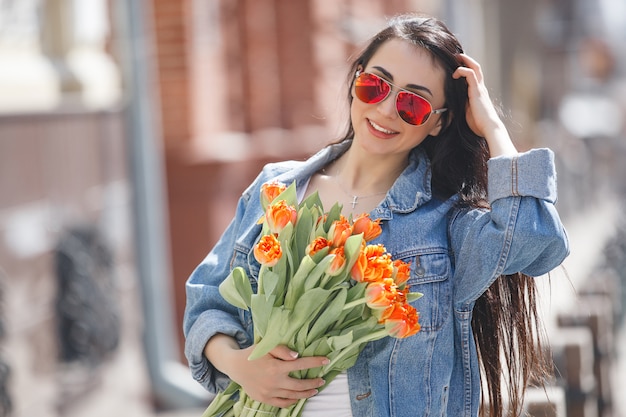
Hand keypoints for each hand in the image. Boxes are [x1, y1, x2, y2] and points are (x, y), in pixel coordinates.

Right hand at [206, 336, 327, 407]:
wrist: (236, 367)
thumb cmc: (254, 354)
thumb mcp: (267, 347)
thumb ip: (283, 350)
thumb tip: (297, 356)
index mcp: (276, 367)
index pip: (301, 364)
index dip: (315, 362)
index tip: (326, 361)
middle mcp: (275, 381)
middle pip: (300, 385)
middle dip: (313, 383)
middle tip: (321, 380)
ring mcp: (270, 392)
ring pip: (293, 396)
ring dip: (306, 393)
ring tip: (315, 390)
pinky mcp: (265, 399)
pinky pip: (282, 403)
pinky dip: (292, 401)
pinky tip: (298, 398)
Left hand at [452, 53, 516, 155]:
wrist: (488, 127)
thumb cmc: (478, 124)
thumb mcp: (466, 113)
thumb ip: (461, 106)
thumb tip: (449, 106)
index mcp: (478, 93)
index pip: (473, 76)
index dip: (466, 69)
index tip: (455, 65)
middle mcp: (480, 88)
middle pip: (476, 68)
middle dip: (466, 60)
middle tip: (456, 56)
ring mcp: (480, 88)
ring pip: (475, 67)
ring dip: (465, 61)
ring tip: (456, 58)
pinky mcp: (477, 90)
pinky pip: (470, 74)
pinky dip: (462, 70)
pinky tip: (454, 74)